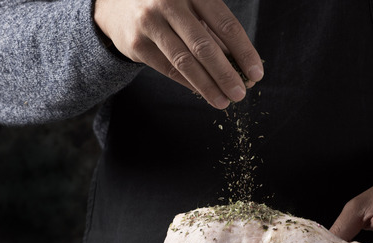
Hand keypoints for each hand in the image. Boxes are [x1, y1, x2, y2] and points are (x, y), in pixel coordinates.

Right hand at [94, 0, 263, 108]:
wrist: (116, 2)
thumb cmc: (167, 5)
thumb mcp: (192, 6)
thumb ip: (214, 31)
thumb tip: (243, 65)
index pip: (226, 24)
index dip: (244, 51)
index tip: (257, 73)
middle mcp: (170, 3)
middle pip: (204, 46)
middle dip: (226, 74)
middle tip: (241, 94)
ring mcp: (150, 23)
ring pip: (184, 61)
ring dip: (208, 85)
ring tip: (224, 101)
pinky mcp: (137, 44)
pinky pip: (168, 69)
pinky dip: (189, 83)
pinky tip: (204, 93)